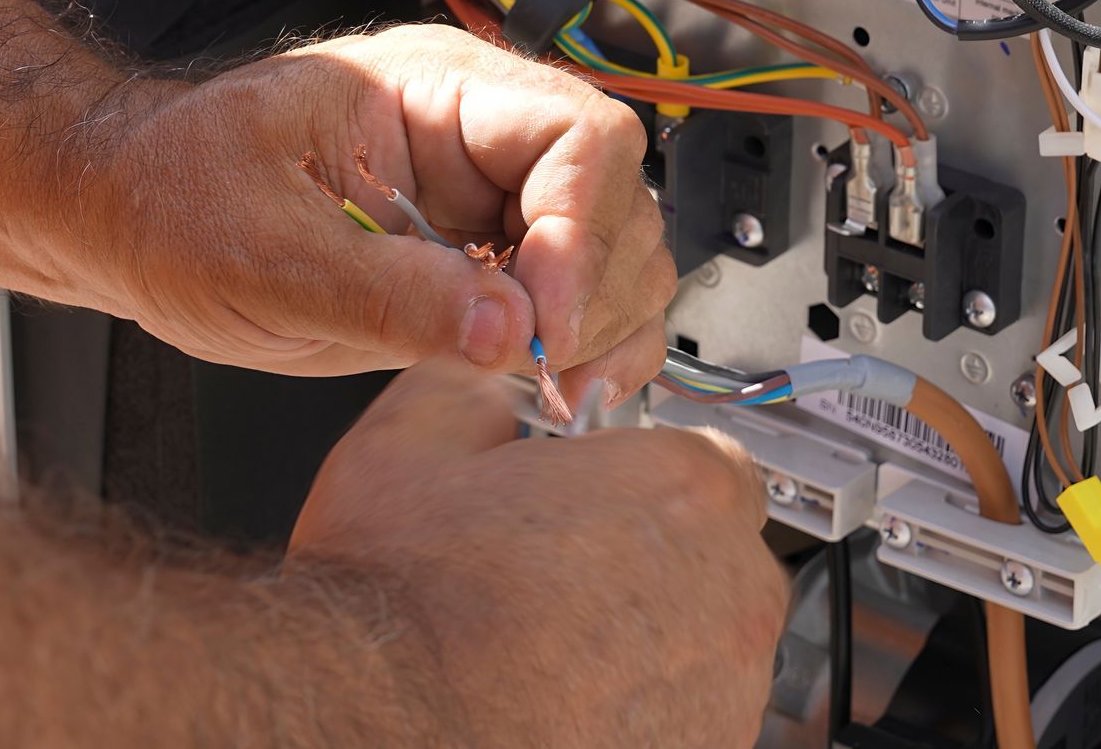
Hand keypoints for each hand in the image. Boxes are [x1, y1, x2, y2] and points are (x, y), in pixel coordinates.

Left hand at [93, 24, 673, 397]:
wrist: (128, 223)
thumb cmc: (173, 198)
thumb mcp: (260, 252)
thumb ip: (382, 292)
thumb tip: (506, 331)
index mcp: (435, 89)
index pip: (577, 136)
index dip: (582, 231)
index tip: (547, 321)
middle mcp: (479, 139)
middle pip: (616, 197)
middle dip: (600, 288)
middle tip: (547, 366)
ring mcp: (484, 205)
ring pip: (614, 253)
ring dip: (608, 326)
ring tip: (555, 388)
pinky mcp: (478, 267)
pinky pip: (574, 301)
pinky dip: (590, 349)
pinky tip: (559, 390)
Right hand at [287, 362, 786, 743]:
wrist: (372, 717)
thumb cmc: (399, 599)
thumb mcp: (414, 433)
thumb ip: (482, 388)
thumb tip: (493, 387)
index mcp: (680, 488)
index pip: (708, 462)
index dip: (640, 480)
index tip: (593, 502)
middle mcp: (728, 591)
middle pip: (716, 555)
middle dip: (648, 557)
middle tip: (559, 571)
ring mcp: (723, 689)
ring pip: (702, 642)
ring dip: (645, 636)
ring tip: (550, 641)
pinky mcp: (702, 747)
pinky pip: (683, 713)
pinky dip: (636, 705)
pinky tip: (557, 694)